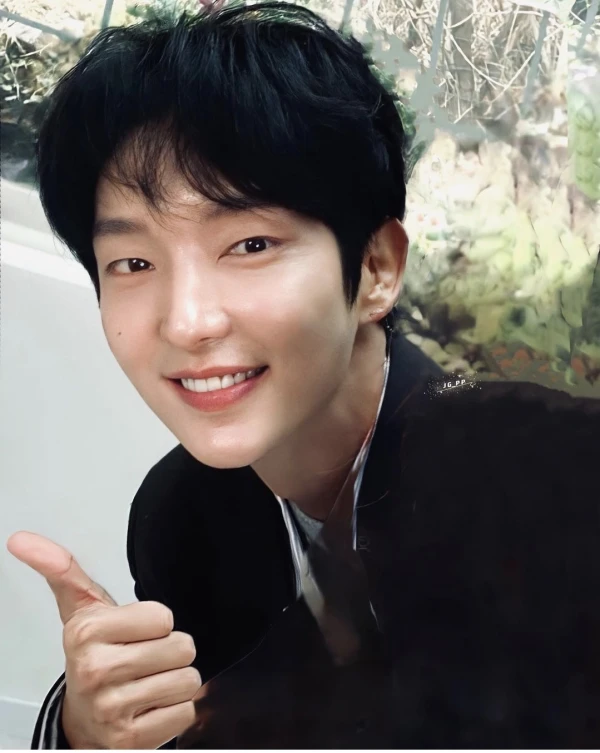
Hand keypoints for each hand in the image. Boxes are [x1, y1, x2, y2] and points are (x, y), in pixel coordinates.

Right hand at [7, 531, 200, 748]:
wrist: (82, 720)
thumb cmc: (92, 656)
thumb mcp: (80, 609)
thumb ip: (60, 570)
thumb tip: (20, 539)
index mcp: (86, 632)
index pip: (164, 617)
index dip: (158, 624)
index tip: (134, 633)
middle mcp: (96, 670)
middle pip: (182, 647)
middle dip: (170, 653)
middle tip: (144, 660)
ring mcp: (112, 709)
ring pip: (188, 680)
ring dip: (176, 682)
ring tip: (148, 684)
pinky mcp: (131, 741)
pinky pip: (185, 712)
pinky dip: (174, 711)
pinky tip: (150, 709)